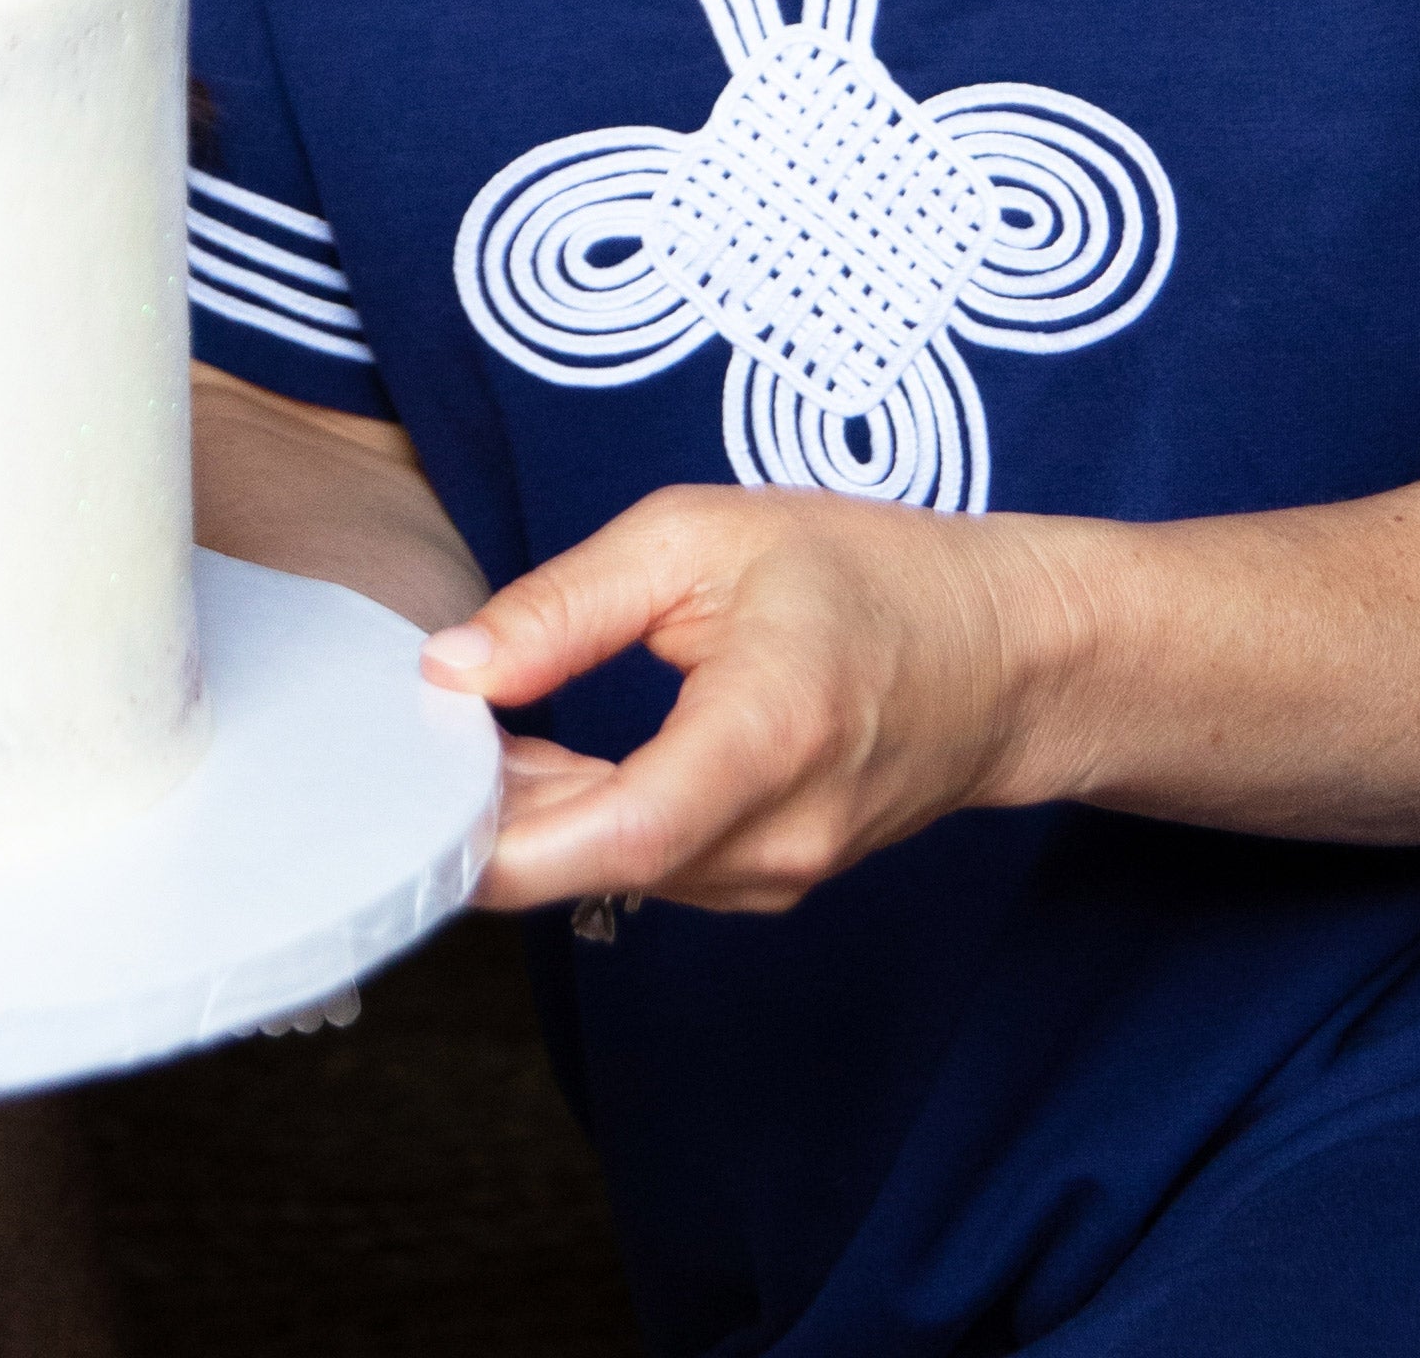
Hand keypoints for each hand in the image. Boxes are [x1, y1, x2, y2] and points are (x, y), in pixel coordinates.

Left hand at [423, 484, 1079, 915]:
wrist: (1003, 656)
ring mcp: (780, 875)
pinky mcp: (771, 882)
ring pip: (611, 872)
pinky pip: (647, 868)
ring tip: (483, 726)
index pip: (615, 833)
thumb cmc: (861, 574)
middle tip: (425, 724)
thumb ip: (567, 606)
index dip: (500, 837)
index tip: (416, 794)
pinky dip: (581, 824)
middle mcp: (777, 834)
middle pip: (593, 862)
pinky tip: (543, 761)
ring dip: (530, 816)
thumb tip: (450, 670)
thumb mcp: (698, 536)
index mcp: (765, 734)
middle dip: (488, 809)